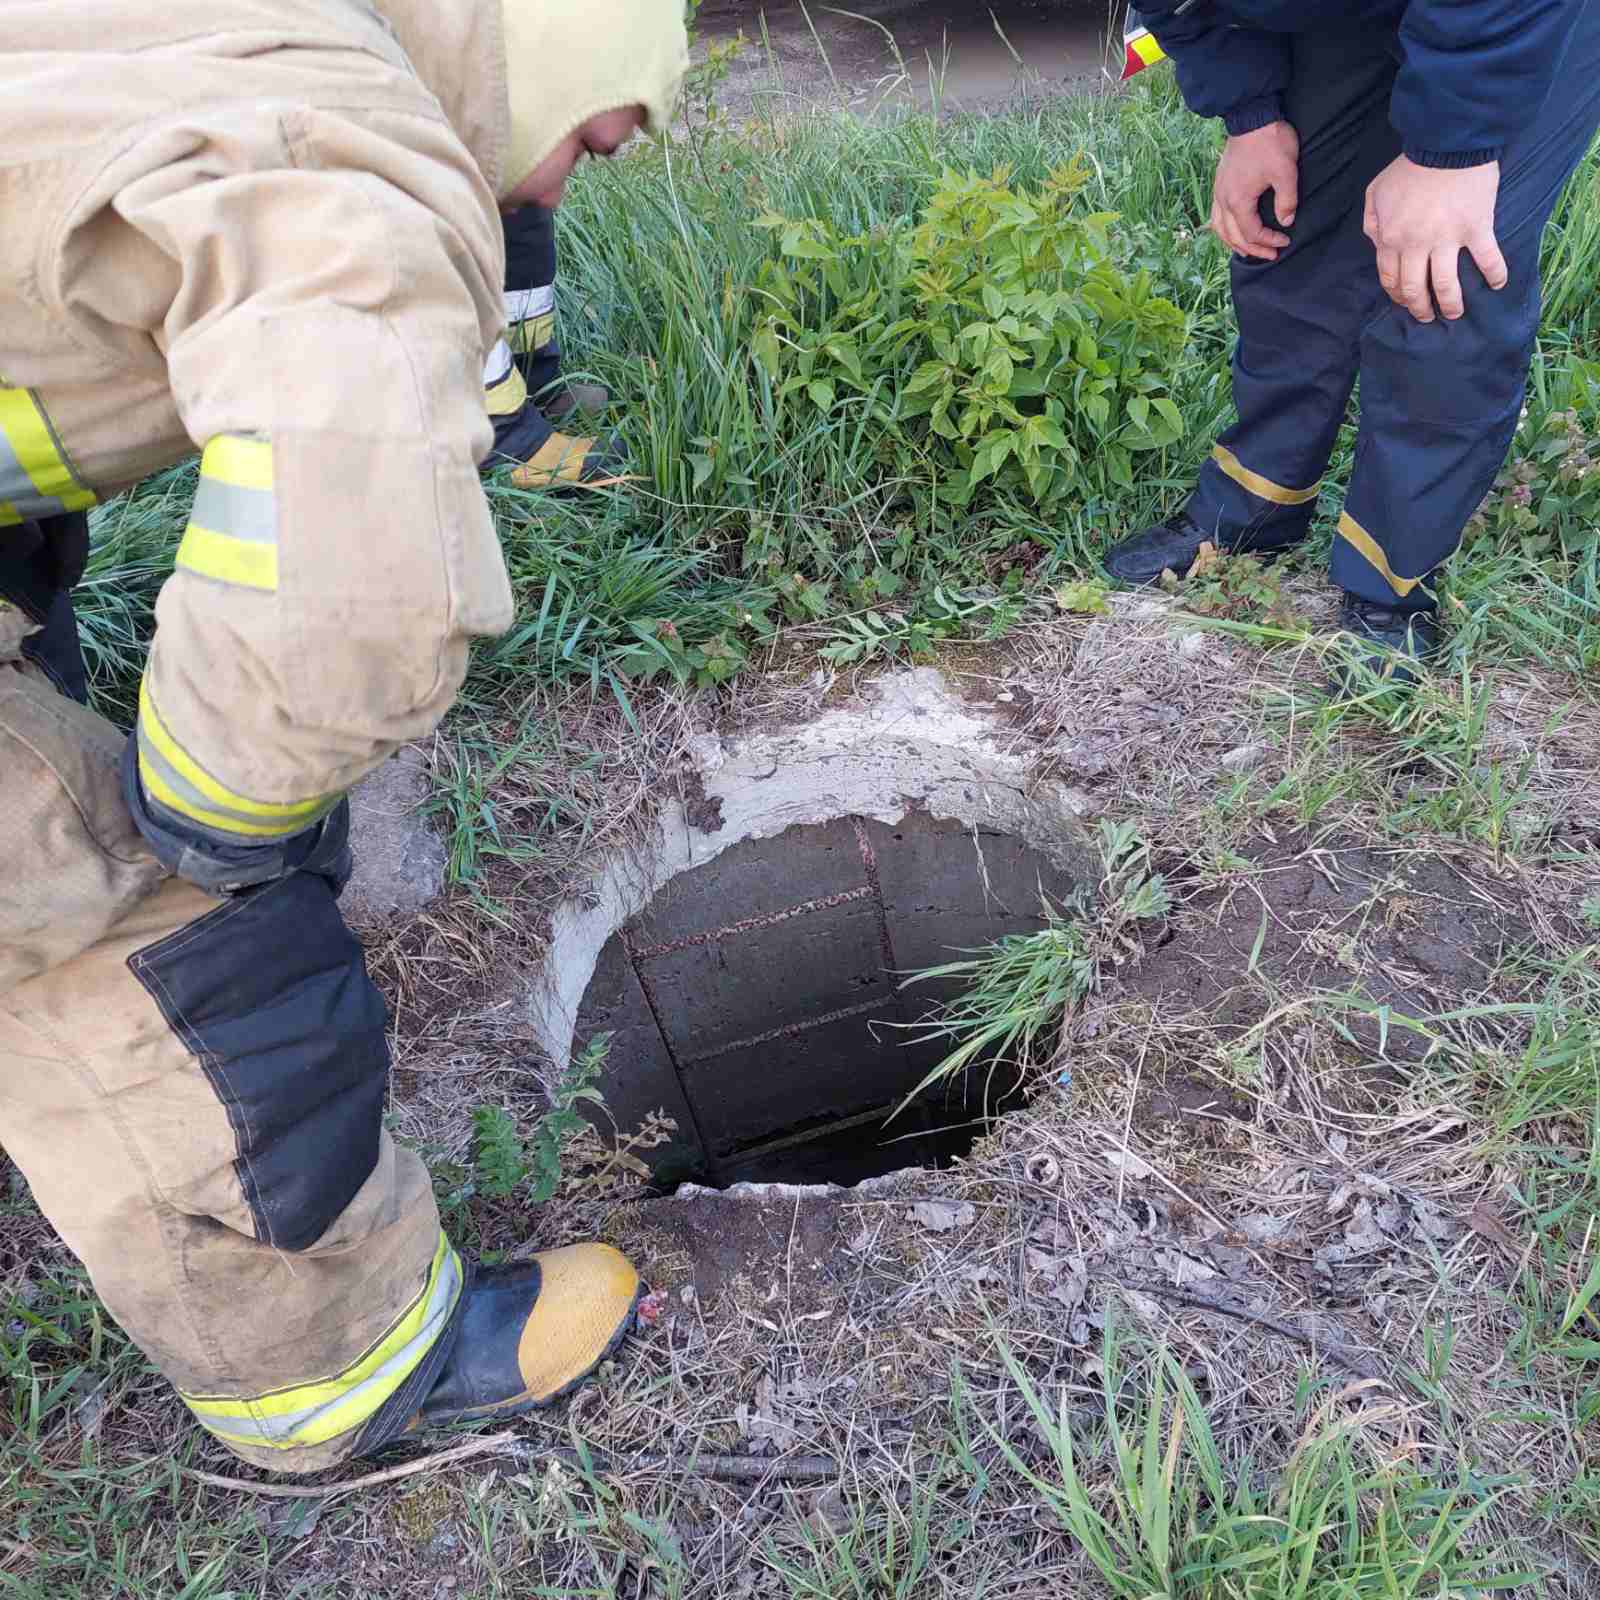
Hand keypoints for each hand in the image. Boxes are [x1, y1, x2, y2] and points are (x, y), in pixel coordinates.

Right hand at [1210, 121, 1299, 260]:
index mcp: (1238, 200)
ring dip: (1233, 243)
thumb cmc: (1269, 143)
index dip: (1269, 241)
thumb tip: (1286, 221)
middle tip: (1271, 254)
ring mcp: (1218, 192)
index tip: (1285, 240)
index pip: (1252, 232)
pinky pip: (1216, 215)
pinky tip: (1233, 229)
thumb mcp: (1285, 171)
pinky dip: (1224, 229)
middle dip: (1253, 249)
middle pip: (1233, 236)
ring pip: (1220, 229)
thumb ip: (1286, 200)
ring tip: (1247, 250)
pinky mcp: (1219, 184)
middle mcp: (1223, 200)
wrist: (1251, 116)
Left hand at [1363, 155, 1506, 321]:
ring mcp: (1447, 239)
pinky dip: (1495, 275)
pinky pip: (1488, 259)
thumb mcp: (1376, 193)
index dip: (1397, 295)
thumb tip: (1377, 244)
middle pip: (1415, 289)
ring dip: (1451, 304)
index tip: (1406, 302)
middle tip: (1427, 317)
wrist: (1447, 144)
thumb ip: (1372, 222)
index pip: (1390, 279)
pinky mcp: (1476, 228)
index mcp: (1391, 239)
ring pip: (1446, 285)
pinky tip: (1498, 285)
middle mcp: (1416, 245)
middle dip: (1420, 309)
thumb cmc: (1409, 167)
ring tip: (1455, 313)